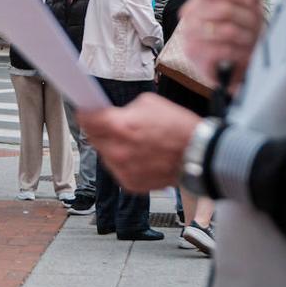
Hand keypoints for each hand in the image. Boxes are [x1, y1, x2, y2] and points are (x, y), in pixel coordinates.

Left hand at [78, 94, 200, 191]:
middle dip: (100, 129)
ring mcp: (123, 169)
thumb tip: (109, 112)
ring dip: (112, 147)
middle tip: (114, 125)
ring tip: (133, 142)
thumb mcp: (148, 103)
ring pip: (104, 154)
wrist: (199, 154)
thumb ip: (124, 109)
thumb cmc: (179, 128)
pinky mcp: (130, 183)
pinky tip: (139, 156)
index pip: (86, 119)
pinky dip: (123, 162)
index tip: (87, 111)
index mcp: (120, 127)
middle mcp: (118, 150)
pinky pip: (116, 169)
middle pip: (92, 137)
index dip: (86, 113)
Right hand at [180, 0, 263, 91]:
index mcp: (199, 0)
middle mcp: (190, 15)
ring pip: (226, 29)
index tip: (250, 0)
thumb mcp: (247, 9)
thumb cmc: (240, 36)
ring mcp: (189, 35)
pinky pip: (223, 49)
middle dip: (247, 18)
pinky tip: (243, 54)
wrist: (235, 67)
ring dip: (245, 37)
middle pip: (223, 8)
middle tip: (255, 26)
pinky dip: (239, 52)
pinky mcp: (195, 55)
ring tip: (250, 41)